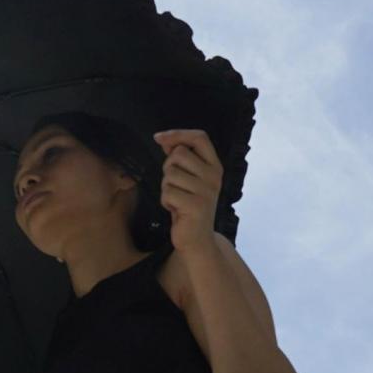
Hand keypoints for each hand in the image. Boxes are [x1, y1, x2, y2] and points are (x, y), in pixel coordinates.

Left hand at [154, 129, 225, 255]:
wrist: (196, 239)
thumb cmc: (188, 206)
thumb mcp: (188, 179)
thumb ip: (180, 159)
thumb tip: (164, 139)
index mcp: (214, 166)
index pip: (200, 137)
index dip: (177, 134)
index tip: (158, 138)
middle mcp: (213, 176)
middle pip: (179, 154)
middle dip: (168, 168)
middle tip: (176, 186)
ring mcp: (206, 191)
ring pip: (170, 174)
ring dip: (166, 188)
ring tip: (177, 200)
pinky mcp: (196, 205)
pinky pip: (168, 192)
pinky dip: (165, 201)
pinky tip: (175, 210)